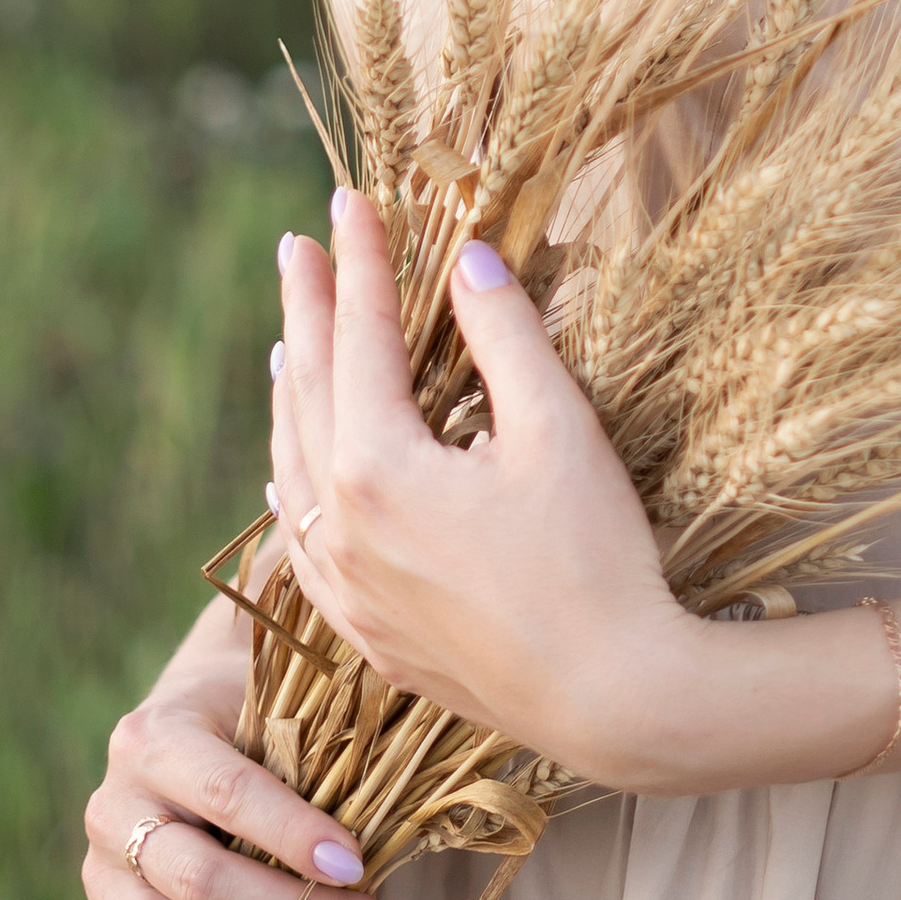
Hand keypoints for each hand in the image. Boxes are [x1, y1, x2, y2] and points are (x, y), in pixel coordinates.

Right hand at [65, 667, 399, 899]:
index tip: (357, 866)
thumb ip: (310, 755)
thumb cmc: (255, 714)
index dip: (294, 836)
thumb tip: (382, 827)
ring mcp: (98, 876)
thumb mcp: (278, 708)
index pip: (227, 794)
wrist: (192, 713)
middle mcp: (113, 807)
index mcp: (157, 737)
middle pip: (199, 883)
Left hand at [268, 191, 709, 787]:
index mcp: (379, 469)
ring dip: (290, 395)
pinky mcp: (367, 634)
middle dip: (308, 312)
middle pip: (308, 395)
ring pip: (292, 470)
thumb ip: (504, 335)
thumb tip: (468, 259)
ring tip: (288, 341)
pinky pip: (301, 541)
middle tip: (300, 247)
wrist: (612, 699)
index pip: (360, 338)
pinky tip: (295, 473)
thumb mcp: (557, 430)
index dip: (362, 263)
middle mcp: (341, 529)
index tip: (352, 200)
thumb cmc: (595, 559)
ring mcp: (346, 589)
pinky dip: (293, 483)